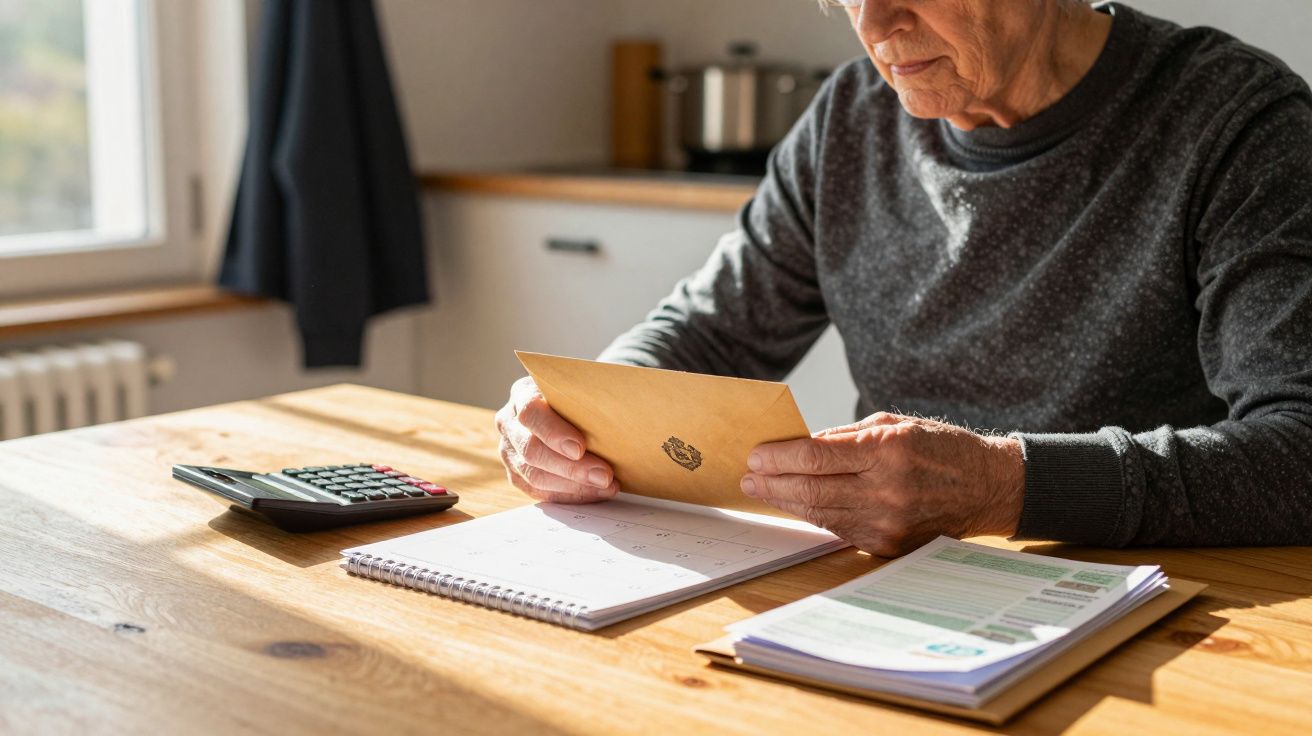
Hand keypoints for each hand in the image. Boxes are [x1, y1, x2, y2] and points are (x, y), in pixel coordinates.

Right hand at [495, 376, 618, 502]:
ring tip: (606, 485)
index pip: (531, 413)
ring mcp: (510, 451)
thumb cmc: (575, 396)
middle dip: (571, 467)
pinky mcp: (517, 474)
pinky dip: (570, 495)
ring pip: (535, 476)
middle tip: (604, 475)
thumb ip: (588, 399)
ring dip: (574, 485)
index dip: (554, 432)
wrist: (564, 408)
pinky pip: (539, 492)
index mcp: (523, 394)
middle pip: (532, 450)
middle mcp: (510, 423)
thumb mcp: (579, 387)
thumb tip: (619, 414)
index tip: (581, 447)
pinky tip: (594, 493)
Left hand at [740, 412, 1024, 556]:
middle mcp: (887, 489)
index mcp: (888, 451)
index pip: (817, 456)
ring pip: (821, 514)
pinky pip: (840, 530)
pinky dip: (814, 516)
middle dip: (772, 483)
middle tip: (748, 478)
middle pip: (811, 490)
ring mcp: (888, 522)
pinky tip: (796, 506)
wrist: (989, 487)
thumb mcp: (895, 424)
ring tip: (763, 492)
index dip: (779, 457)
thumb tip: (800, 446)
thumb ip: (846, 437)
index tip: (755, 455)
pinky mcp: (889, 545)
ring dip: (786, 503)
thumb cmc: (940, 448)